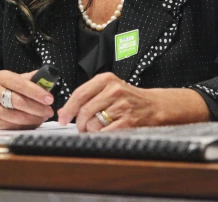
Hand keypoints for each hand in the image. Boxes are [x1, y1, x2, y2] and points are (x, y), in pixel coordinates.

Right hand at [0, 69, 53, 129]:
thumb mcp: (18, 79)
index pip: (20, 84)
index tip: (49, 99)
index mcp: (1, 77)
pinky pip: (11, 126)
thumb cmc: (8, 89)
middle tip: (49, 111)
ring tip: (43, 117)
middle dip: (37, 108)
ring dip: (33, 119)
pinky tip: (33, 122)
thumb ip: (33, 79)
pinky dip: (25, 126)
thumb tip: (49, 79)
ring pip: (15, 116)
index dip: (36, 92)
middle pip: (18, 101)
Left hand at [57, 73, 209, 132]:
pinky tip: (103, 134)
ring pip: (93, 123)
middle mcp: (114, 90)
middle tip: (80, 128)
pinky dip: (100, 136)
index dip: (68, 108)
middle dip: (79, 123)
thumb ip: (87, 97)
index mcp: (106, 79)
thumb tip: (63, 111)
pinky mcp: (129, 121)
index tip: (62, 118)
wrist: (155, 105)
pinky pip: (105, 133)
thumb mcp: (108, 90)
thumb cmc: (129, 98)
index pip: (79, 94)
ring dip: (90, 131)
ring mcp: (122, 106)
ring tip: (95, 130)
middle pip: (84, 110)